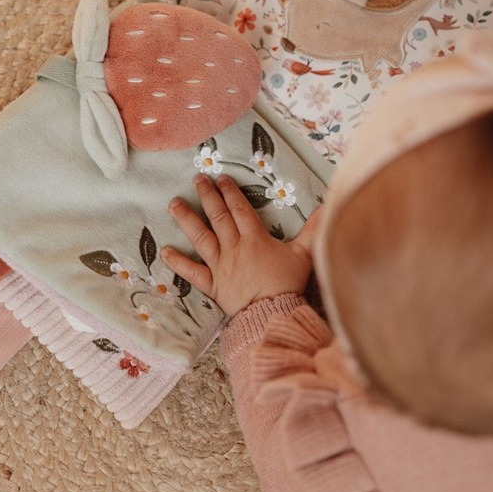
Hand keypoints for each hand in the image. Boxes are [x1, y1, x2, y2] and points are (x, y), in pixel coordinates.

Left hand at [161, 173, 322, 316]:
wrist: (272, 314)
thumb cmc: (288, 284)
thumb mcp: (305, 254)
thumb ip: (313, 229)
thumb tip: (327, 207)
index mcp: (254, 238)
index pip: (239, 209)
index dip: (230, 191)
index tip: (221, 177)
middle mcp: (234, 248)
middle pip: (218, 217)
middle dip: (207, 196)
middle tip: (197, 180)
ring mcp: (220, 266)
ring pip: (201, 238)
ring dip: (187, 219)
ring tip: (174, 204)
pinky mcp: (212, 285)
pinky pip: (192, 272)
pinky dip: (178, 262)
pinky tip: (165, 251)